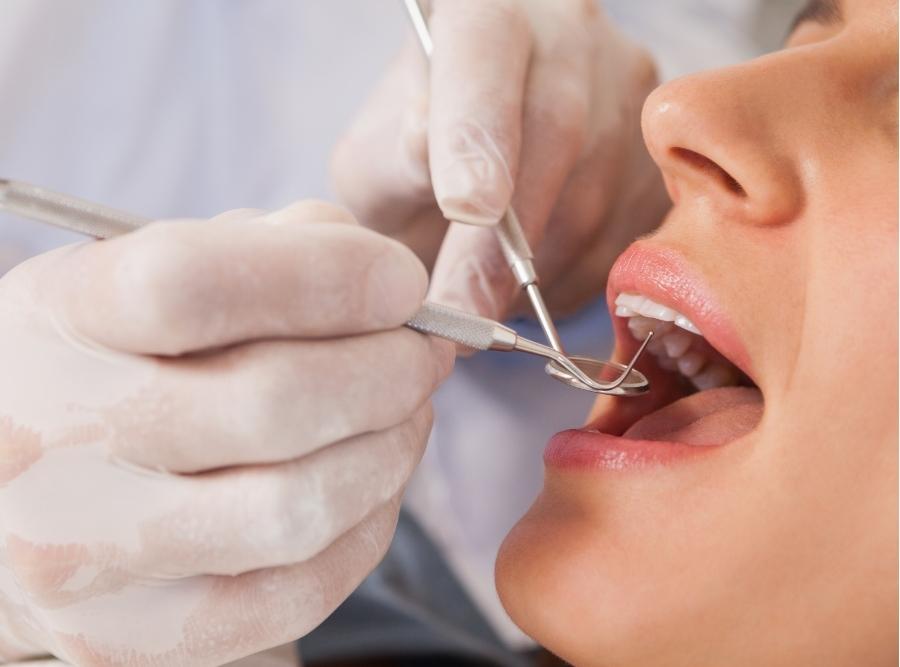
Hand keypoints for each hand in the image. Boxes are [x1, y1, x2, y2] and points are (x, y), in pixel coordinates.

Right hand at [0, 202, 452, 664]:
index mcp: (55, 322)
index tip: (401, 281)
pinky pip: (297, 594)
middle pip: (271, 404)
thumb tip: (387, 281)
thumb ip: (268, 250)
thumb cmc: (119, 361)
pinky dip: (366, 530)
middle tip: (423, 353)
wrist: (22, 489)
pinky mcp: (134, 636)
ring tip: (406, 414)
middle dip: (391, 370)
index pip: (189, 286)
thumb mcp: (157, 274)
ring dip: (391, 450)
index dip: (328, 276)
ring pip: (298, 509)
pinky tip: (370, 482)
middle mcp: (49, 443)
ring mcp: (86, 556)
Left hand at [333, 0, 669, 319]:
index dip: (479, 131)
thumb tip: (426, 147)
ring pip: (600, 190)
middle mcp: (568, 34)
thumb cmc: (416, 157)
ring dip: (541, 268)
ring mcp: (626, 88)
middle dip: (507, 242)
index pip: (485, 53)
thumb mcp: (377, 157)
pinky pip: (630, 230)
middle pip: (559, 132)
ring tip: (486, 298)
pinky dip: (578, 277)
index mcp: (485, 12)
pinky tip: (535, 284)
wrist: (478, 154)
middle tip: (465, 309)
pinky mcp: (658, 153)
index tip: (467, 208)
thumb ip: (394, 158)